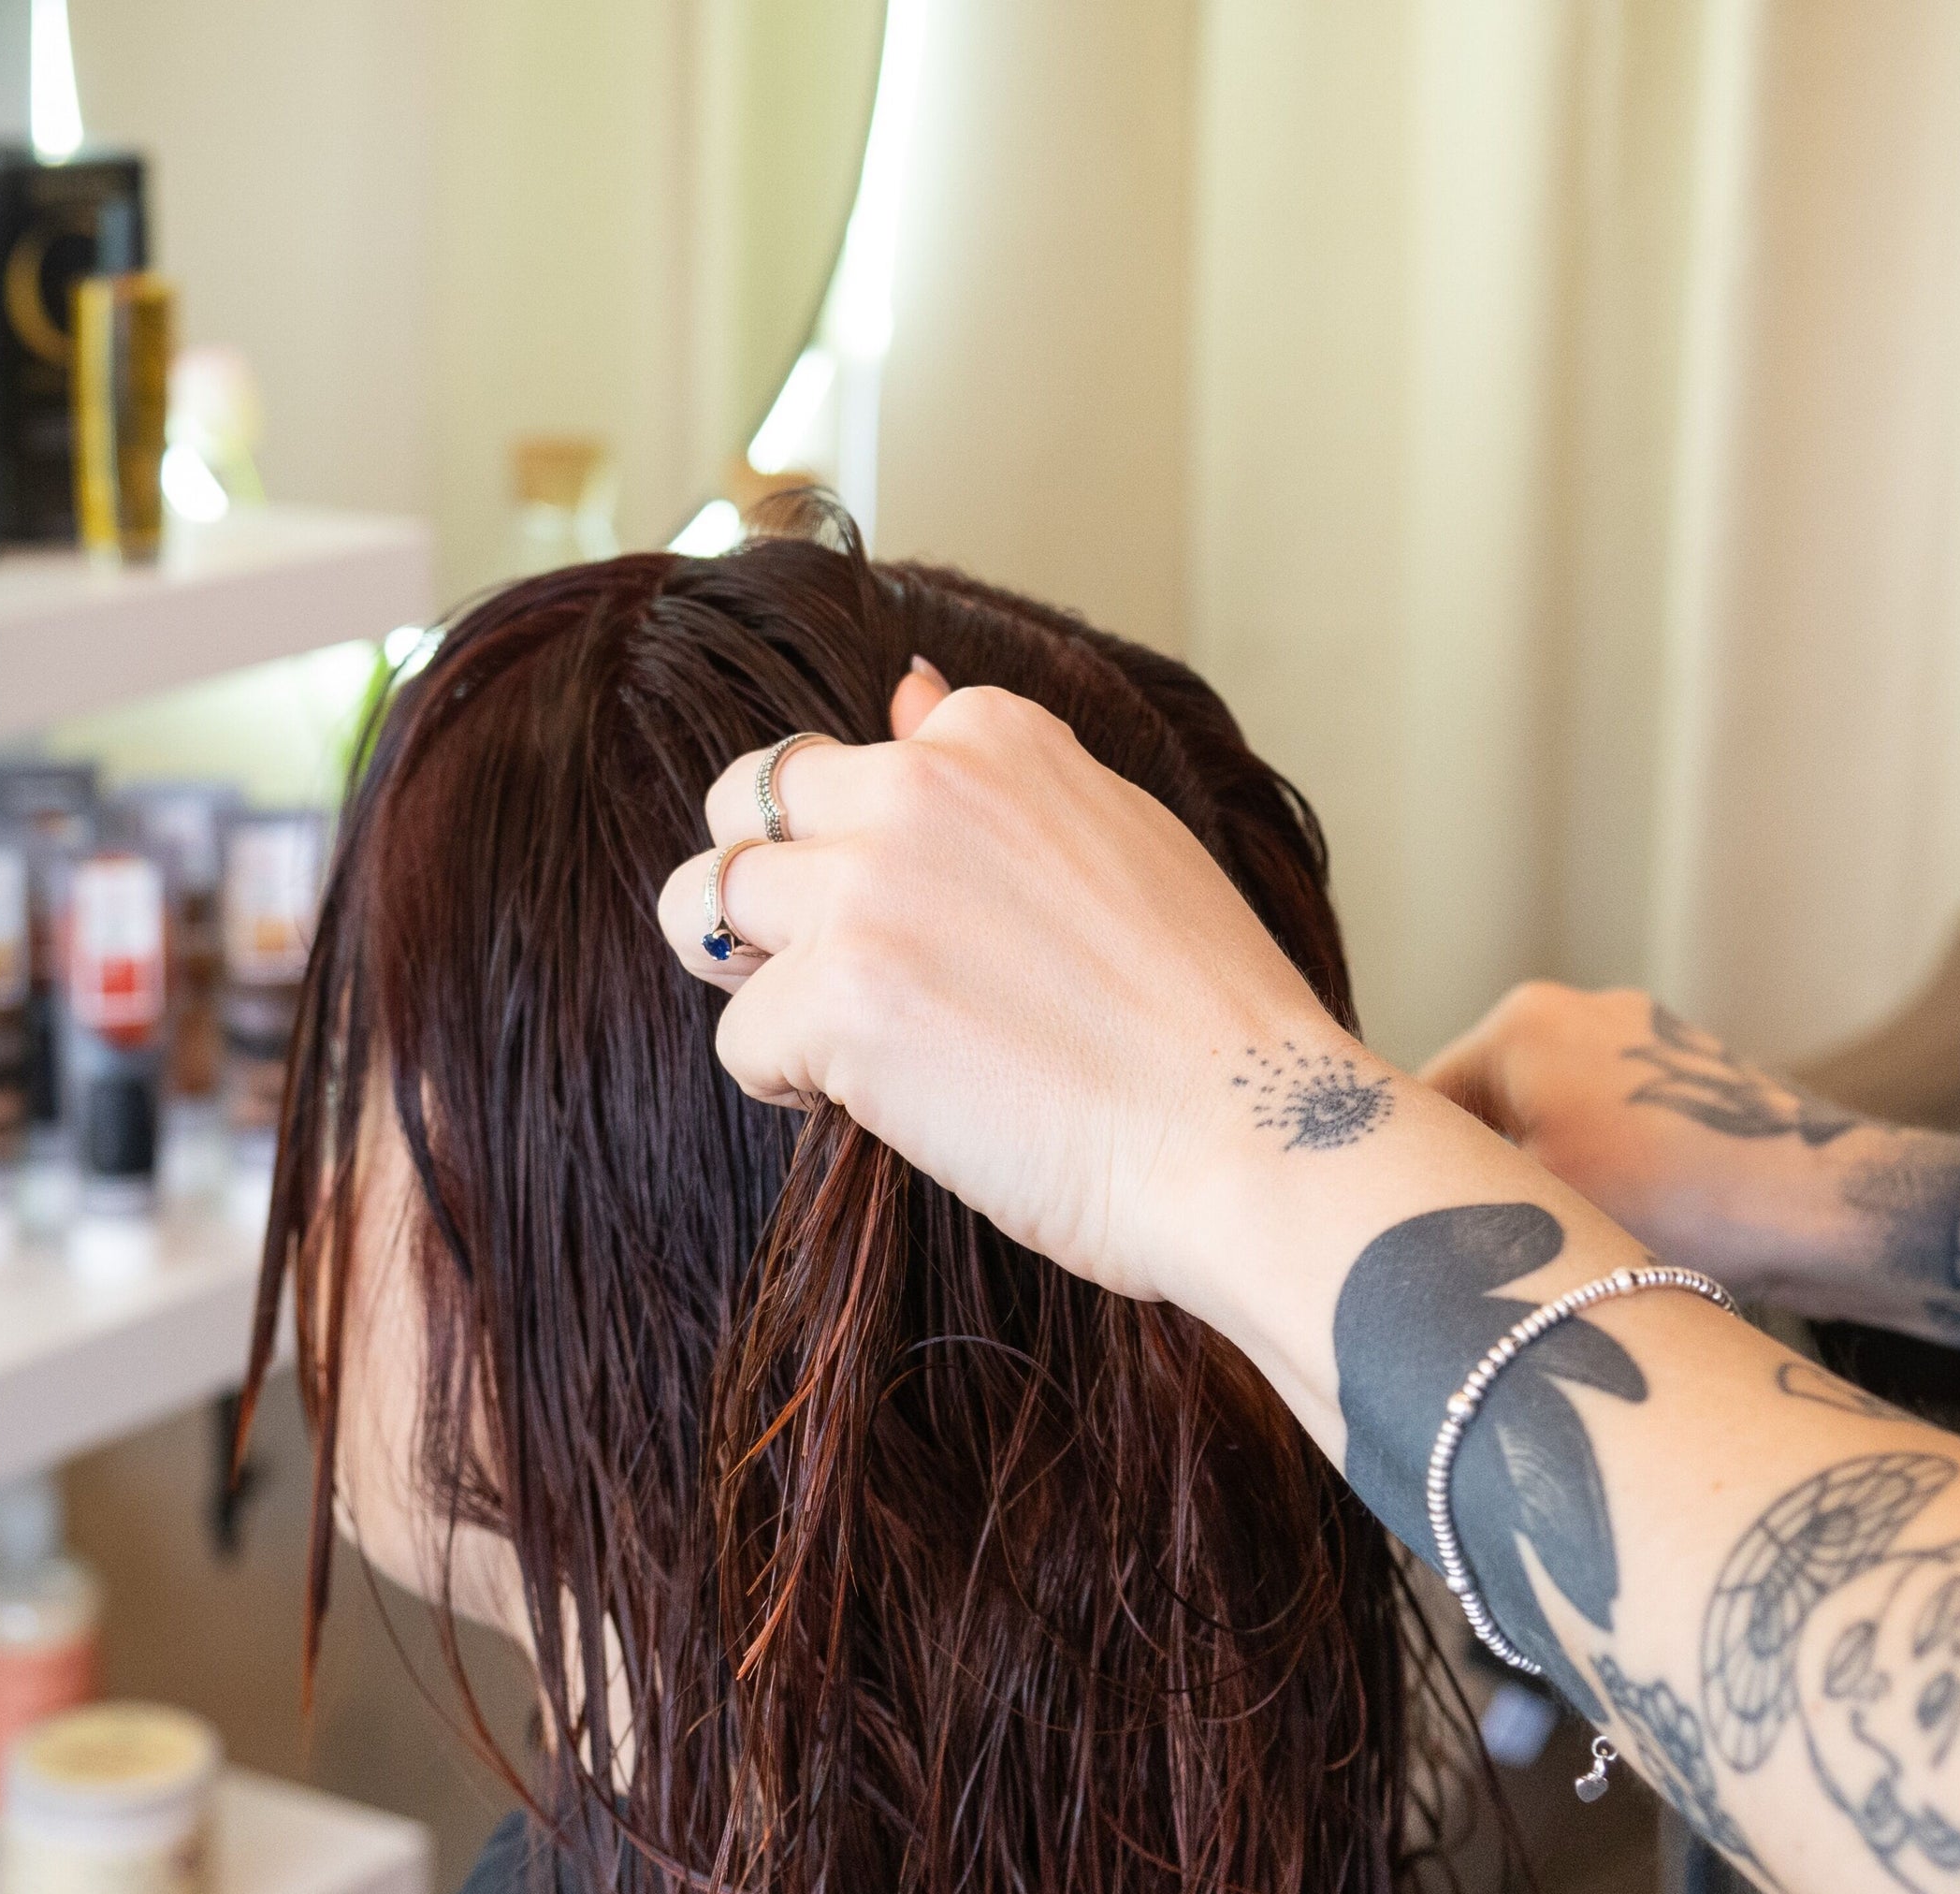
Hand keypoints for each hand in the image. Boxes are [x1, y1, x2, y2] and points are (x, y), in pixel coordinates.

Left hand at [659, 664, 1366, 1307]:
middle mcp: (921, 786)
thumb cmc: (1208, 1024)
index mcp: (996, 736)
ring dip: (752, 975)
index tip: (938, 925)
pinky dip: (791, 1085)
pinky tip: (892, 1108)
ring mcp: (872, 887)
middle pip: (742, 801)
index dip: (864, 850)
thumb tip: (903, 688)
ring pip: (702, 903)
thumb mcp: (1115, 841)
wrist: (1256, 1138)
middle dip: (765, 886)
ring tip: (845, 1038)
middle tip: (839, 974)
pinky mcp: (839, 999)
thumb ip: (997, 774)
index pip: (850, 757)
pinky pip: (739, 1035)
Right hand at [1421, 983, 1847, 1294]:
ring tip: (1563, 1248)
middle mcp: (1576, 1009)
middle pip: (1488, 1109)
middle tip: (1488, 1256)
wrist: (1821, 1203)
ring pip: (1554, 1123)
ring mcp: (1643, 1037)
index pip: (1422, 1102)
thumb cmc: (1675, 1201)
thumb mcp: (1537, 1206)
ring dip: (1549, 1183)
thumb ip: (1457, 1193)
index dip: (1410, 1181)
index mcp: (1518, 1023)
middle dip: (1487, 1179)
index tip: (1416, 1245)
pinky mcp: (1693, 1075)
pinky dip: (1608, 1177)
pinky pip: (1617, 1129)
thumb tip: (1405, 1210)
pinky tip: (1624, 1232)